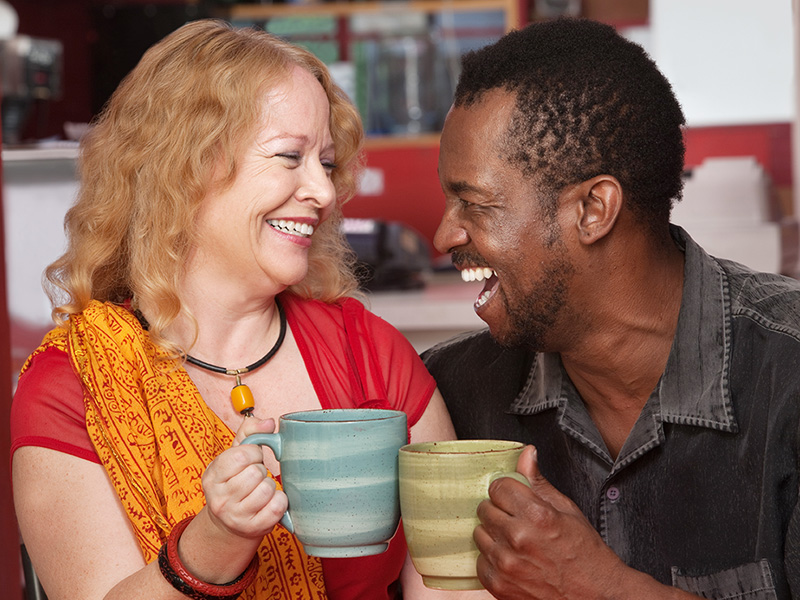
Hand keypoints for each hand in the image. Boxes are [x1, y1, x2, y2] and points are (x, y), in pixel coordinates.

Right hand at [201, 417, 288, 540]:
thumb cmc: (234, 482)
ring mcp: (235, 516)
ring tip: (261, 489)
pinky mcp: (253, 528)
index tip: (253, 458)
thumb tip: (269, 423)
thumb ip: (250, 432)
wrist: (228, 522)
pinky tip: (270, 501)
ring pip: (267, 489)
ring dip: (270, 486)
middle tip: (256, 476)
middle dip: (261, 470)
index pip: (241, 456)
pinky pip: (277, 506)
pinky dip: (279, 501)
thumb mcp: (234, 455)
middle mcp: (219, 499)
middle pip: (256, 473)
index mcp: (212, 476)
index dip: (254, 453)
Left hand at [474, 445, 626, 599]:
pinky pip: (479, 561)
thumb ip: (539, 482)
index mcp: (536, 515)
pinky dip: (491, 559)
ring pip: (479, 533)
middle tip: (517, 519)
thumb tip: (526, 453)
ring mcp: (505, 565)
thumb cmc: (585, 554)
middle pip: (485, 508)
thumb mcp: (567, 510)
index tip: (514, 496)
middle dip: (499, 510)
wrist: (596, 597)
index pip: (498, 487)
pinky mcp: (498, 586)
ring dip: (493, 534)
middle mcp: (517, 539)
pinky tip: (512, 559)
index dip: (507, 490)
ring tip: (515, 541)